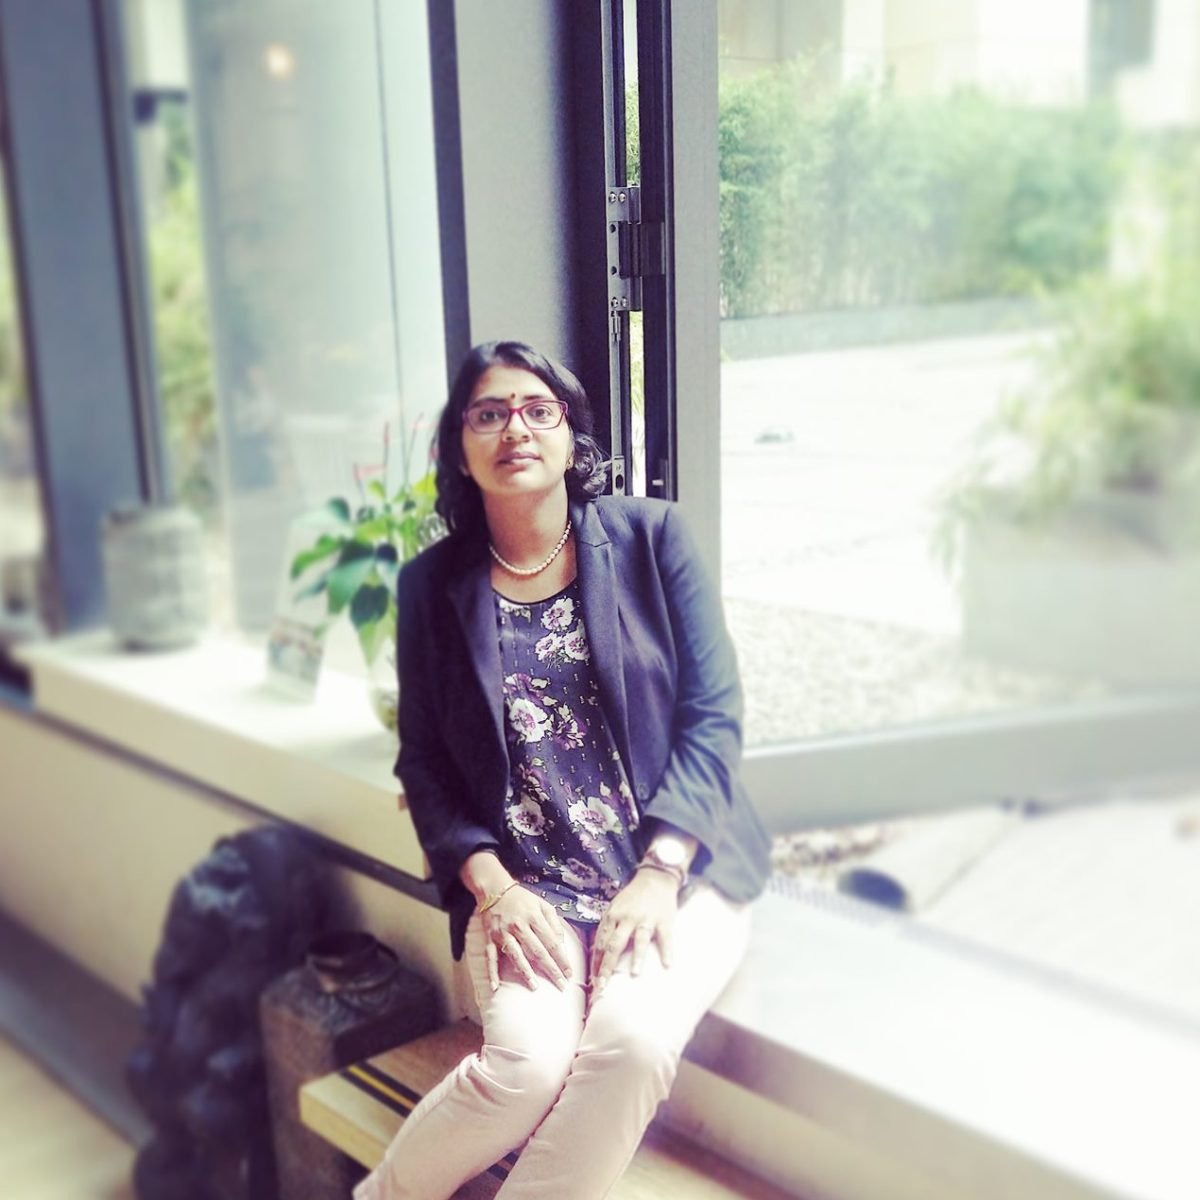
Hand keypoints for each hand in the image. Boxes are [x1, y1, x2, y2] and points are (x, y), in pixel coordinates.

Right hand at [481, 884, 572, 992]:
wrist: (494, 889)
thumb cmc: (522, 899)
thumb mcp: (542, 904)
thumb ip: (554, 923)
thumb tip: (562, 945)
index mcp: (534, 916)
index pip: (551, 942)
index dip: (561, 958)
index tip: (569, 973)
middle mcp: (519, 925)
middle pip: (537, 951)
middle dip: (550, 969)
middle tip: (561, 985)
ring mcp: (503, 932)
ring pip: (515, 955)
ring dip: (525, 972)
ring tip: (535, 987)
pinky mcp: (489, 938)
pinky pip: (490, 957)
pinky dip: (492, 972)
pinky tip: (495, 986)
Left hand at [589, 868, 678, 997]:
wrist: (655, 879)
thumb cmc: (632, 898)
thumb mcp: (615, 908)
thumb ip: (608, 929)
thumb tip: (597, 955)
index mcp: (612, 916)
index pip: (600, 942)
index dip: (596, 962)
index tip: (593, 981)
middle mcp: (627, 918)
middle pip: (614, 944)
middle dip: (607, 965)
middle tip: (604, 985)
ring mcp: (646, 919)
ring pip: (640, 939)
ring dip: (637, 957)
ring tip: (634, 974)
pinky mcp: (663, 920)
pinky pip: (665, 937)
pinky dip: (667, 950)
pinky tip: (667, 964)